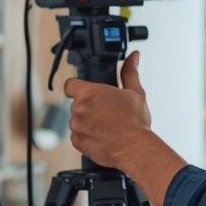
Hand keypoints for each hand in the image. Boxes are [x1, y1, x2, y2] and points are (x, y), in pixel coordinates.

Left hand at [63, 52, 185, 205]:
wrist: (135, 148)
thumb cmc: (135, 123)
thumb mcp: (135, 92)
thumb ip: (130, 72)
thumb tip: (133, 57)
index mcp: (89, 92)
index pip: (70, 84)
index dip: (77, 87)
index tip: (86, 92)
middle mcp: (79, 108)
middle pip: (77, 104)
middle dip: (89, 107)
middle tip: (106, 112)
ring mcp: (76, 126)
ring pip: (77, 120)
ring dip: (88, 122)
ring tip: (107, 126)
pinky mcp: (77, 142)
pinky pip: (78, 136)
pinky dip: (87, 137)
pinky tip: (103, 137)